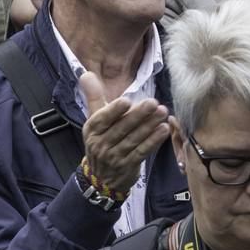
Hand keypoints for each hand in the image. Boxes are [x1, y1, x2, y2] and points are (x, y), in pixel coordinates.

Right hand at [81, 73, 170, 191]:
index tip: (127, 101)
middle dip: (139, 115)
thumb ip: (93, 96)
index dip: (114, 111)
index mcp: (92, 129)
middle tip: (154, 102)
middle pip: (121, 128)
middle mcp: (101, 144)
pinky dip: (153, 141)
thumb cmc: (101, 139)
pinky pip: (142, 152)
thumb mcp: (94, 119)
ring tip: (163, 112)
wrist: (100, 176)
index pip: (103, 119)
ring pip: (133, 139)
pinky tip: (164, 130)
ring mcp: (114, 157)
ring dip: (150, 126)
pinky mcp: (127, 166)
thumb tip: (86, 73)